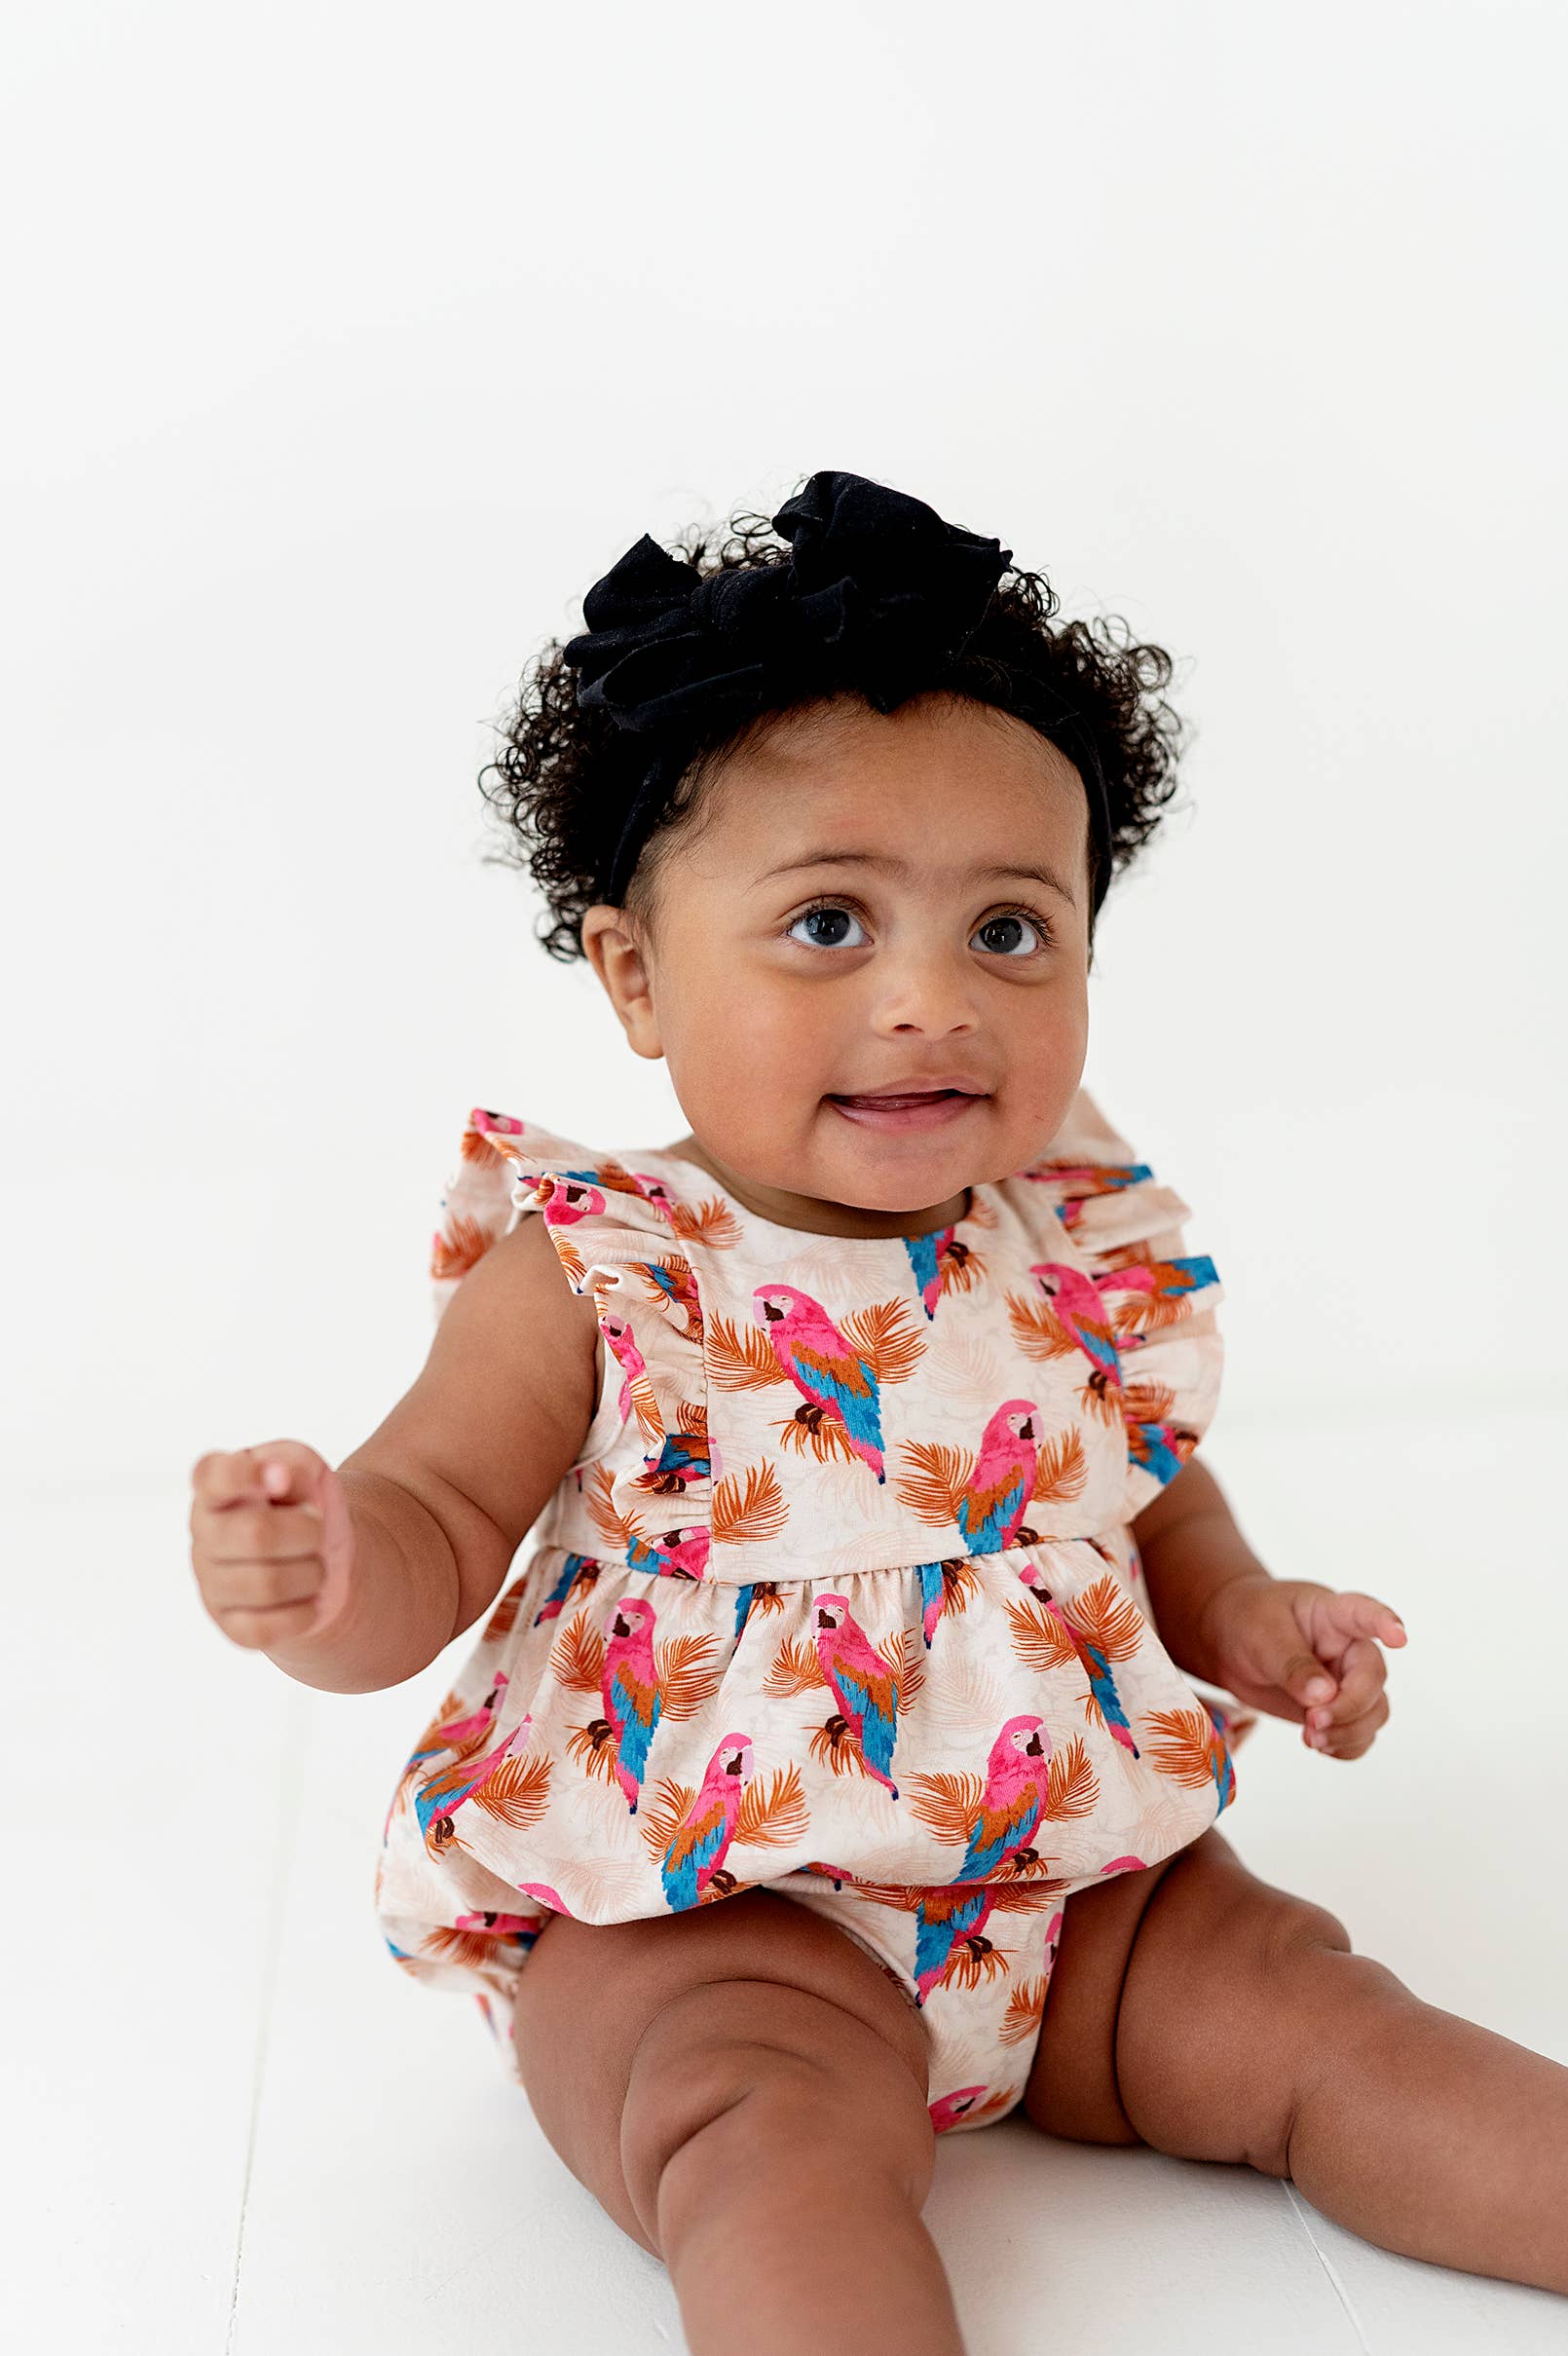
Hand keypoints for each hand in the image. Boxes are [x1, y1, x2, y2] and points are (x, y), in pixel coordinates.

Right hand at [189, 1441, 357, 1650]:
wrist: (325, 1556)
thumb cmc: (307, 1503)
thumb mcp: (309, 1470)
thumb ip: (293, 1462)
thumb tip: (277, 1475)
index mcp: (219, 1490)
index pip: (211, 1477)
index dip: (241, 1476)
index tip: (280, 1476)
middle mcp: (205, 1535)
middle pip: (255, 1535)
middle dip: (306, 1532)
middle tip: (318, 1530)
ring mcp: (212, 1583)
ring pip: (266, 1585)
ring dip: (311, 1573)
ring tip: (316, 1566)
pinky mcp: (231, 1625)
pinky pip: (265, 1629)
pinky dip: (303, 1613)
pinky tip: (310, 1600)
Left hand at [1195, 1574, 1406, 1760]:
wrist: (1229, 1640)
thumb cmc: (1249, 1622)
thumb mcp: (1263, 1634)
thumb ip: (1293, 1664)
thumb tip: (1325, 1697)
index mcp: (1332, 1614)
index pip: (1365, 1614)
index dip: (1385, 1624)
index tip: (1399, 1637)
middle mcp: (1349, 1648)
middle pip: (1373, 1680)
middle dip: (1349, 1707)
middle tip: (1312, 1721)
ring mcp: (1347, 1680)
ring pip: (1374, 1712)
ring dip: (1349, 1732)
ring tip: (1311, 1739)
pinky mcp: (1338, 1709)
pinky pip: (1360, 1734)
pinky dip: (1345, 1747)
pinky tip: (1321, 1746)